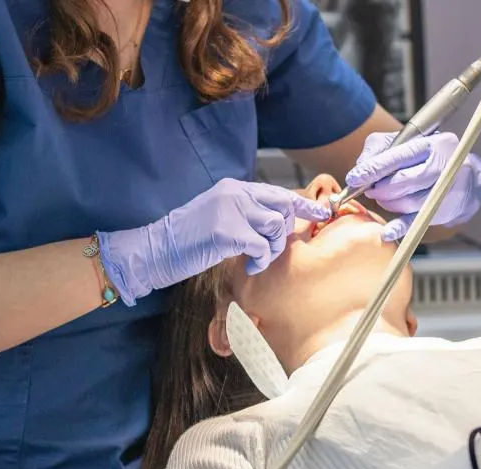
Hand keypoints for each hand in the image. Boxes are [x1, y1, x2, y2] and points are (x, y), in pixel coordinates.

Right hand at [98, 179, 329, 304]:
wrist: (159, 249)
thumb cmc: (190, 239)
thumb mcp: (221, 216)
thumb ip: (247, 214)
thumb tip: (279, 224)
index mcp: (234, 188)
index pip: (278, 192)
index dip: (304, 204)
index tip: (322, 213)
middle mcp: (235, 194)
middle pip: (283, 207)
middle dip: (283, 233)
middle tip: (268, 249)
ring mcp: (230, 210)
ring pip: (276, 227)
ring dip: (271, 250)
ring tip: (255, 260)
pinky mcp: (227, 231)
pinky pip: (261, 247)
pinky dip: (260, 261)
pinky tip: (248, 267)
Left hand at [346, 131, 480, 241]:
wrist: (465, 177)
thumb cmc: (429, 157)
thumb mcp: (405, 142)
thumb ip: (380, 147)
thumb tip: (361, 164)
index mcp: (432, 144)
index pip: (399, 156)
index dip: (374, 168)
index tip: (354, 178)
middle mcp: (443, 165)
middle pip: (404, 180)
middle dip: (380, 188)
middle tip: (369, 190)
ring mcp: (445, 189)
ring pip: (408, 201)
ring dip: (388, 202)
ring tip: (383, 197)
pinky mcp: (443, 210)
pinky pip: (417, 221)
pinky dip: (399, 228)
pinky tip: (387, 232)